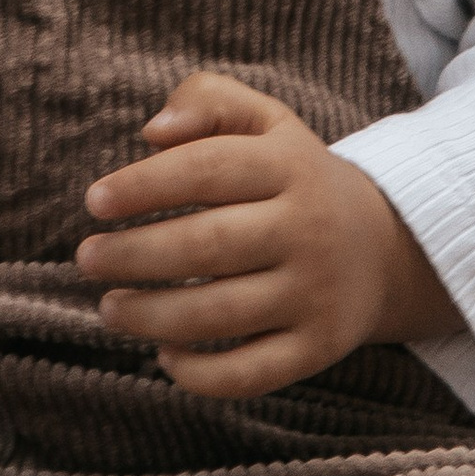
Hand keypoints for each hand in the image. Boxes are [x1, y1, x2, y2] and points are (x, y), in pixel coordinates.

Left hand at [76, 69, 453, 397]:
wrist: (387, 246)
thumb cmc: (295, 178)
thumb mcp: (267, 122)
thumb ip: (208, 100)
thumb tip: (153, 131)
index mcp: (289, 166)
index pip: (207, 169)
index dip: (143, 185)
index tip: (94, 202)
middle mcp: (308, 230)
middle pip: (209, 245)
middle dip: (135, 255)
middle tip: (87, 258)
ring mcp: (316, 293)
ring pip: (223, 314)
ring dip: (153, 316)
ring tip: (109, 308)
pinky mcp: (319, 347)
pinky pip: (254, 373)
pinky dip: (202, 375)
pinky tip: (165, 355)